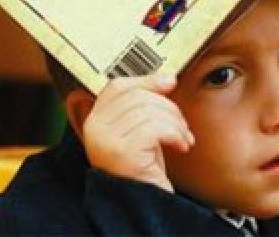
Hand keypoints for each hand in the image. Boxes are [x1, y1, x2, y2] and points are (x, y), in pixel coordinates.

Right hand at [83, 74, 193, 191]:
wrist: (144, 202)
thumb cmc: (145, 165)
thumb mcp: (142, 128)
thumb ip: (146, 103)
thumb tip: (168, 76)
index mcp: (94, 120)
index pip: (118, 86)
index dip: (146, 81)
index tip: (170, 83)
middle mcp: (94, 129)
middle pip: (139, 97)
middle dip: (170, 108)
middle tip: (183, 127)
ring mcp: (105, 140)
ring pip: (151, 111)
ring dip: (177, 124)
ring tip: (184, 139)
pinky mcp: (122, 152)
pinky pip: (157, 128)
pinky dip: (177, 135)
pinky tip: (181, 147)